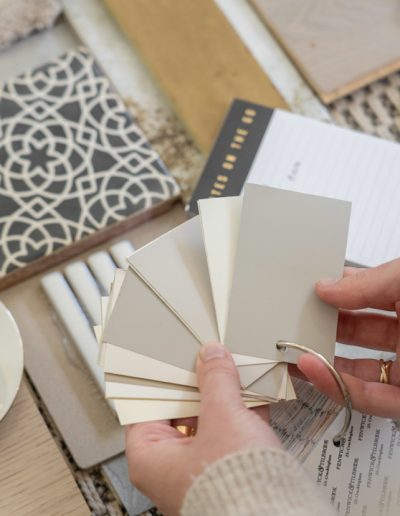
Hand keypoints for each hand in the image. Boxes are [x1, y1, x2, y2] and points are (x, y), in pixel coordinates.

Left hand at [125, 342, 280, 514]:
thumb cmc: (233, 491)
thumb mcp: (223, 418)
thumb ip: (217, 381)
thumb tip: (212, 357)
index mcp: (151, 459)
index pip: (146, 406)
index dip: (161, 379)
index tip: (174, 359)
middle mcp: (171, 468)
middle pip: (179, 412)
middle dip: (199, 385)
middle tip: (207, 359)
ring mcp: (201, 470)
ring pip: (208, 422)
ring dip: (223, 397)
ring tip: (231, 370)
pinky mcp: (228, 472)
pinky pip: (229, 435)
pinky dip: (241, 415)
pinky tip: (253, 393)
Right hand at [298, 259, 399, 417]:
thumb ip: (367, 283)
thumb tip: (326, 287)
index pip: (365, 294)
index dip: (335, 291)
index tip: (307, 291)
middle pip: (355, 334)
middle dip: (321, 328)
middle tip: (292, 321)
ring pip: (355, 372)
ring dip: (320, 362)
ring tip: (291, 348)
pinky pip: (366, 399)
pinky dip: (335, 386)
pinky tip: (310, 369)